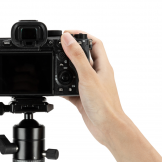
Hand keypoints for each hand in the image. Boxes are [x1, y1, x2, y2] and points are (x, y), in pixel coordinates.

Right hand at [61, 31, 127, 146]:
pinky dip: (62, 88)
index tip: (67, 33)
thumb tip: (67, 38)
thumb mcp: (87, 76)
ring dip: (64, 71)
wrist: (107, 128)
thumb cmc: (104, 104)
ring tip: (54, 67)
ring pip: (75, 74)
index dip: (82, 35)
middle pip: (83, 57)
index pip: (94, 43)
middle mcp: (97, 75)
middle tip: (56, 48)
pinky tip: (55, 89)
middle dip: (70, 52)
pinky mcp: (83, 99)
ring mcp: (90, 87)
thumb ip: (77, 57)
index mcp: (102, 66)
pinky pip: (70, 90)